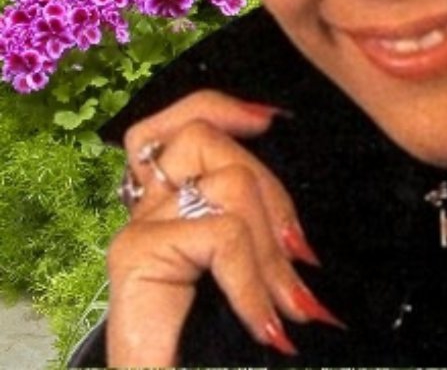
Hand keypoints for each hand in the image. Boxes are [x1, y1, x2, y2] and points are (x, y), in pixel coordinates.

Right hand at [106, 89, 340, 365]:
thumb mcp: (254, 282)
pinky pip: (221, 233)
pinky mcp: (135, 255)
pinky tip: (263, 325)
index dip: (222, 107)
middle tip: (300, 264)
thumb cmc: (222, 352)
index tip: (269, 119)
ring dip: (271, 245)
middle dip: (272, 192)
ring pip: (227, 181)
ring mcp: (137, 230)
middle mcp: (147, 210)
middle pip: (209, 138)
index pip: (179, 123)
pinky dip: (253, 280)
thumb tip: (306, 238)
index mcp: (173, 208)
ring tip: (288, 306)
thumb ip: (265, 241)